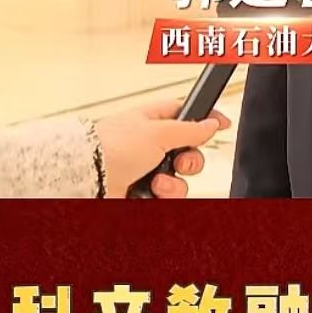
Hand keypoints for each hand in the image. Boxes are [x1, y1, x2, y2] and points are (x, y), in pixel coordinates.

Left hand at [94, 97, 230, 197]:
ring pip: (180, 180)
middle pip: (189, 152)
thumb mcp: (158, 132)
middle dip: (190, 161)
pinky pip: (166, 198)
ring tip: (156, 183)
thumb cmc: (112, 146)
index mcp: (154, 120)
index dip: (206, 118)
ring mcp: (146, 169)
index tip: (223, 124)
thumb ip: (190, 129)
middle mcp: (151, 144)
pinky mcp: (141, 191)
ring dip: (173, 184)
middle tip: (179, 162)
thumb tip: (212, 122)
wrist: (88, 177)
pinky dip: (162, 198)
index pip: (187, 114)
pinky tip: (148, 193)